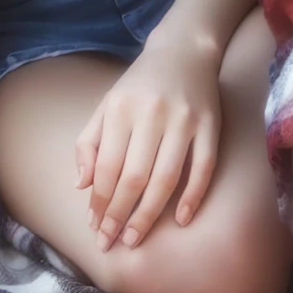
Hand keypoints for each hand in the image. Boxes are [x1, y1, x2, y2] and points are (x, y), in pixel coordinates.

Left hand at [76, 25, 222, 250]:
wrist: (184, 50)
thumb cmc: (139, 85)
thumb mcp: (107, 105)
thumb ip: (89, 142)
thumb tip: (81, 186)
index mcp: (121, 109)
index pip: (107, 166)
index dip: (100, 201)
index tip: (95, 226)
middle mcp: (151, 114)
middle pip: (134, 176)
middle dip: (120, 214)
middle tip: (112, 242)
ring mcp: (184, 120)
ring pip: (166, 177)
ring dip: (150, 214)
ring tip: (136, 238)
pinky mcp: (210, 125)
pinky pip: (203, 168)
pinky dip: (193, 196)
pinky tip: (182, 220)